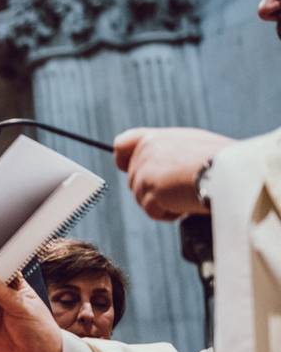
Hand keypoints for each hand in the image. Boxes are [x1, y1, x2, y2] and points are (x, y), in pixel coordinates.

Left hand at [114, 127, 233, 220]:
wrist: (231, 170)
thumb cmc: (221, 159)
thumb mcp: (191, 144)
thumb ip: (167, 152)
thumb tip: (158, 168)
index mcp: (154, 137)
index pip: (122, 145)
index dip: (123, 160)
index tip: (126, 169)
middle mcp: (146, 151)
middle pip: (133, 180)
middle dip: (153, 190)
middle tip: (179, 189)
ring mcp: (145, 171)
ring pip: (142, 198)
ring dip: (163, 202)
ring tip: (187, 195)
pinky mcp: (150, 191)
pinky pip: (152, 211)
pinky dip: (169, 214)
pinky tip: (186, 205)